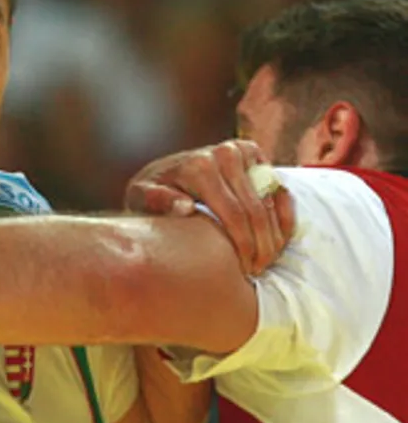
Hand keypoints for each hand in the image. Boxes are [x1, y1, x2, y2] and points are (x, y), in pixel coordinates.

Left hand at [124, 140, 295, 274]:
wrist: (162, 170)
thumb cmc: (149, 192)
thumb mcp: (141, 197)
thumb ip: (157, 201)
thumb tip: (185, 207)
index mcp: (199, 167)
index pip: (234, 214)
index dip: (244, 245)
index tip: (245, 270)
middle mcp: (223, 154)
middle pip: (256, 210)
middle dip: (262, 245)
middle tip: (259, 270)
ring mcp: (241, 151)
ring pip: (270, 202)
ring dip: (274, 235)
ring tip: (267, 260)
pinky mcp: (253, 154)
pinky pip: (277, 188)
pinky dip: (283, 215)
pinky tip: (278, 241)